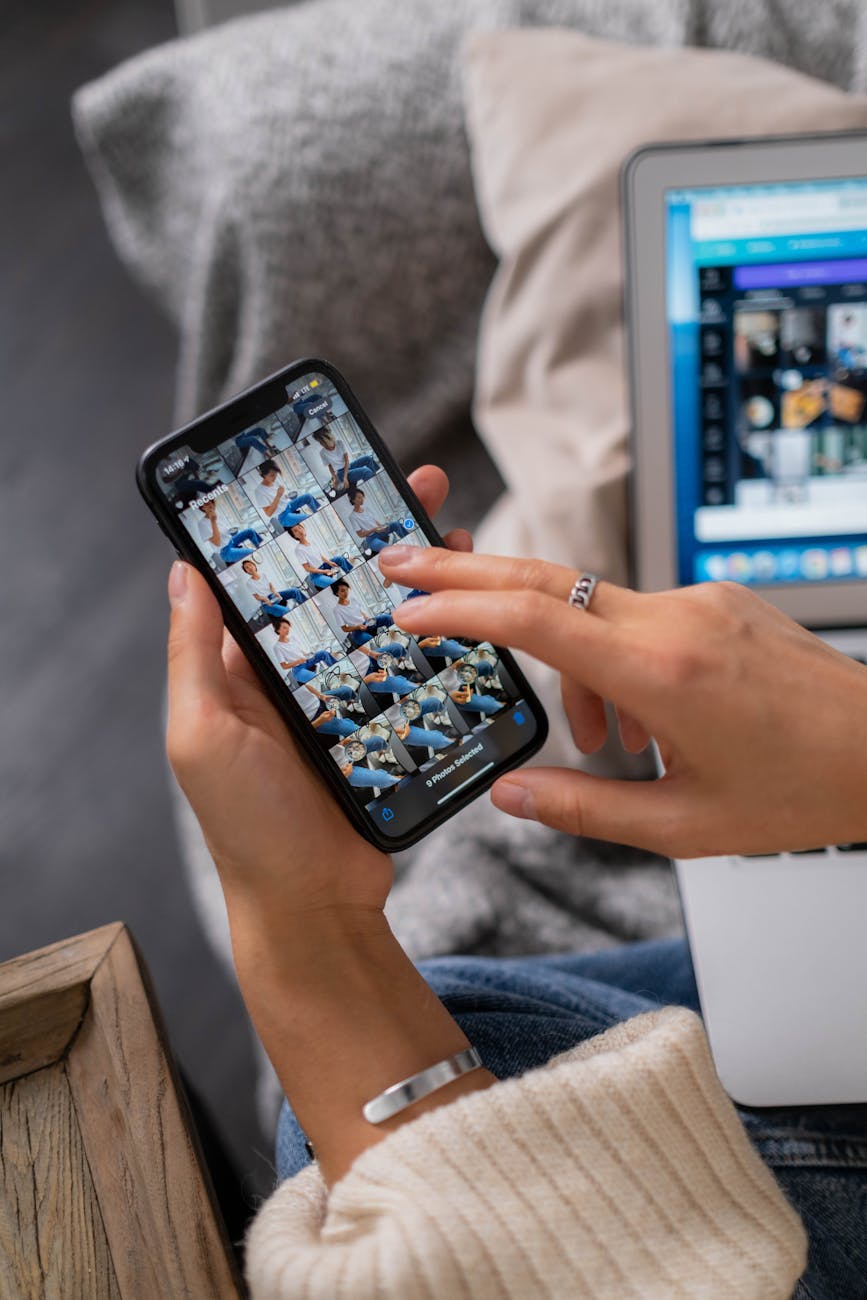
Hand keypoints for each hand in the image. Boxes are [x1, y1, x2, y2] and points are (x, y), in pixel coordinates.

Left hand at [167, 469, 483, 1184]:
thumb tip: (184, 571)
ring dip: (415, 579)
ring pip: (384, 624)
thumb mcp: (203, 735)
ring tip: (452, 534)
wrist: (315, 907)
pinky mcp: (386, 728)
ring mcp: (345, 703)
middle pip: (338, 590)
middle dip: (375, 537)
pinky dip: (439, 637)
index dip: (302, 529)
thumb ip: (195, 655)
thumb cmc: (249, 829)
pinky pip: (414, 671)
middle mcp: (296, 679)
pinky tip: (466, 608)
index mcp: (243, 671)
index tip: (334, 481)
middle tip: (415, 487)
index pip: (272, 582)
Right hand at [378, 546, 866, 857]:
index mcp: (664, 674)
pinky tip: (644, 722)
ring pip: (591, 608)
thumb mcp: (685, 825)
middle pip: (544, 577)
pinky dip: (612, 659)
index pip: (536, 620)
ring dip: (566, 661)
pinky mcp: (717, 600)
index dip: (460, 609)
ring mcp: (700, 601)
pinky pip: (636, 616)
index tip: (408, 608)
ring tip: (608, 745)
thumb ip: (584, 810)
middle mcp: (678, 619)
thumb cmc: (802, 792)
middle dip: (466, 573)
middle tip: (404, 568)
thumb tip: (508, 797)